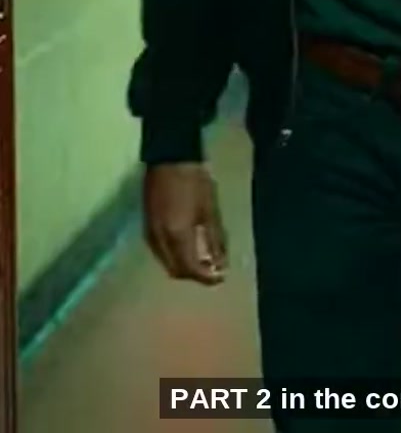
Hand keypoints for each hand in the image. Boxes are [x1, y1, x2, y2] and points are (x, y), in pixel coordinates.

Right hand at [143, 162, 227, 284]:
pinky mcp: (147, 223)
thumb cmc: (195, 180)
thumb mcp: (210, 209)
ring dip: (183, 264)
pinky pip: (159, 250)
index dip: (206, 277)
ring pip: (165, 261)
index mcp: (176, 236)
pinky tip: (187, 244)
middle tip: (213, 268)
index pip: (189, 269)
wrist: (170, 154)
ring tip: (202, 256)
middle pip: (175, 269)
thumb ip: (215, 239)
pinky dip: (173, 254)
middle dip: (194, 274)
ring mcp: (150, 231)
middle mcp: (158, 240)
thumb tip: (221, 264)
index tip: (220, 276)